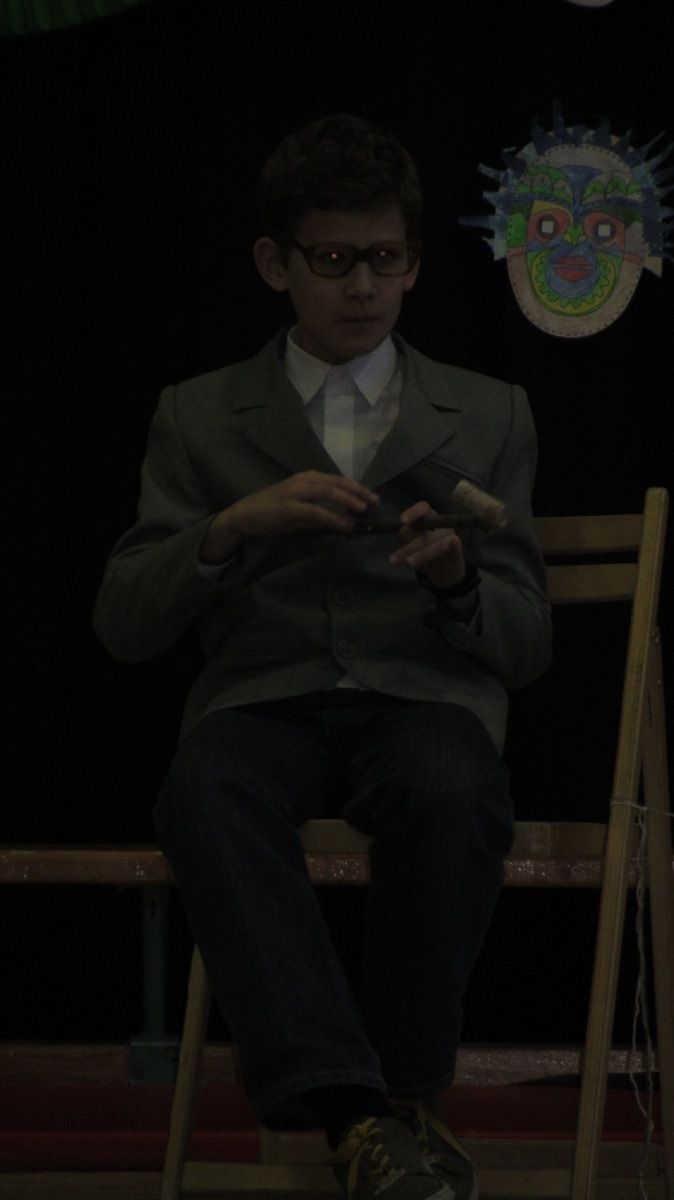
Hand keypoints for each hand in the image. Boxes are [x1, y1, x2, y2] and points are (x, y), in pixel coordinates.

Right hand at [200, 471, 378, 563]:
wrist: (244, 516)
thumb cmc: (272, 514)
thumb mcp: (300, 514)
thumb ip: (320, 515)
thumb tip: (344, 522)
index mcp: (308, 479)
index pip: (337, 480)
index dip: (357, 488)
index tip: (372, 497)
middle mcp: (304, 480)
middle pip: (337, 483)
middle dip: (358, 492)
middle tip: (375, 502)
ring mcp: (296, 491)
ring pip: (328, 492)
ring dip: (348, 501)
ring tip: (363, 510)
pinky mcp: (289, 506)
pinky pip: (315, 510)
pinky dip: (332, 516)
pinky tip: (344, 524)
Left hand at [388, 500, 466, 590]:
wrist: (445, 572)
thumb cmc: (426, 554)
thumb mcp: (413, 546)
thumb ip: (409, 538)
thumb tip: (404, 530)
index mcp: (429, 519)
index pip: (423, 509)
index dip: (413, 512)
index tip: (403, 521)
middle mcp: (441, 526)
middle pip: (426, 531)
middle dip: (409, 546)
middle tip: (393, 560)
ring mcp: (450, 539)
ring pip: (436, 544)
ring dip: (422, 554)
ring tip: (408, 563)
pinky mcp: (458, 554)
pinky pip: (455, 549)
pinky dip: (455, 546)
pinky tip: (454, 542)